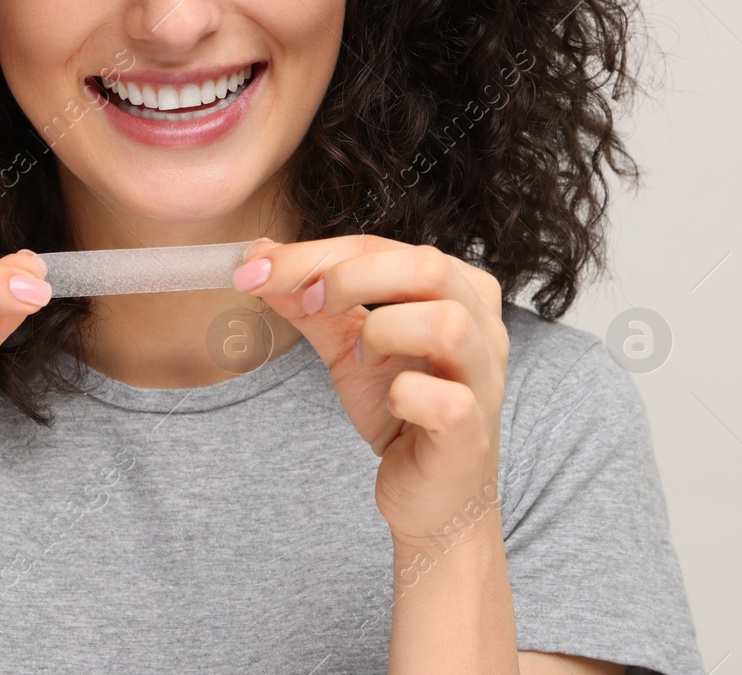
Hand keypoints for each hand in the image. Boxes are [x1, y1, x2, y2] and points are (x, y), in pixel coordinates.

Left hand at [233, 236, 508, 545]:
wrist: (429, 494)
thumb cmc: (401, 411)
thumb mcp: (349, 347)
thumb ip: (311, 304)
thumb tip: (258, 260)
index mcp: (458, 288)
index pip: (386, 247)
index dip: (318, 253)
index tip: (260, 268)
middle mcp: (482, 325)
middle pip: (427, 267)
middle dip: (351, 277)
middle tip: (310, 305)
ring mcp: (483, 379)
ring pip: (447, 323)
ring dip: (383, 332)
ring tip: (360, 356)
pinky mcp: (471, 433)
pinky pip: (447, 401)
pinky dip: (406, 394)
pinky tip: (390, 400)